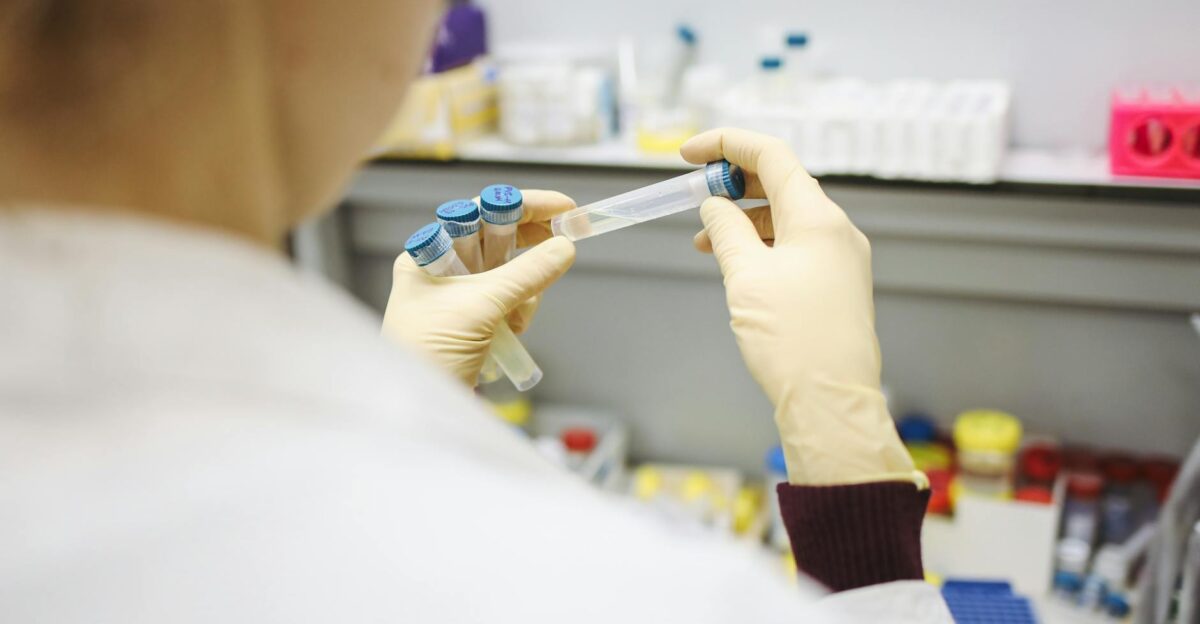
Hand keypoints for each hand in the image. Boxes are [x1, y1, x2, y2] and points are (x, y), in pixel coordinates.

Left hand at [381, 191, 576, 385]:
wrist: (415, 412)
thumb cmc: (428, 353)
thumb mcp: (480, 307)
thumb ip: (526, 274)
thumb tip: (564, 247)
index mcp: (429, 254)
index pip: (481, 212)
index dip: (524, 206)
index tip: (564, 208)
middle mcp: (442, 270)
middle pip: (499, 240)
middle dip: (530, 246)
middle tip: (567, 241)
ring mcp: (459, 298)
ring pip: (510, 273)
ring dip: (526, 289)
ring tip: (519, 317)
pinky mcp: (474, 323)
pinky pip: (510, 302)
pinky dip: (520, 310)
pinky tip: (514, 330)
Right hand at [683, 129, 917, 485]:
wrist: (831, 403)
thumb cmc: (792, 342)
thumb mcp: (745, 277)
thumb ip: (725, 230)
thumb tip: (713, 206)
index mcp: (817, 218)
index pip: (771, 156)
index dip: (726, 144)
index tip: (687, 154)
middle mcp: (836, 230)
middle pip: (781, 183)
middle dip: (733, 183)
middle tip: (692, 196)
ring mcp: (840, 259)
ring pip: (786, 218)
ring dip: (743, 218)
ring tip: (704, 241)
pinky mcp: (837, 286)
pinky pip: (796, 247)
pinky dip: (762, 245)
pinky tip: (736, 265)